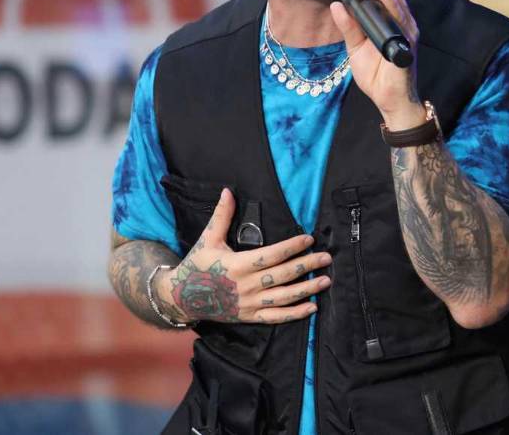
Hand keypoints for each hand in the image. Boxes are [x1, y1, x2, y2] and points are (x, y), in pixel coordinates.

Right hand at [154, 188, 331, 323]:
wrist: (182, 297)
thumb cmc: (197, 265)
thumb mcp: (208, 239)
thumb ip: (221, 216)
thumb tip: (228, 191)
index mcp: (238, 265)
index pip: (271, 255)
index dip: (291, 247)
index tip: (309, 239)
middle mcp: (247, 285)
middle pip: (283, 275)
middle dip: (307, 266)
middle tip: (326, 258)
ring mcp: (249, 303)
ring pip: (284, 297)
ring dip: (307, 289)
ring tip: (325, 281)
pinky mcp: (249, 316)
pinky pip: (276, 317)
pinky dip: (295, 314)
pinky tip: (312, 307)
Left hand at [328, 0, 425, 129]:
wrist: (389, 100)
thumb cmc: (377, 76)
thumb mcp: (355, 48)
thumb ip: (348, 26)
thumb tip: (336, 5)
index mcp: (392, 20)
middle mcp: (403, 21)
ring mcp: (407, 29)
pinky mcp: (408, 40)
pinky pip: (398, 14)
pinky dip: (382, 0)